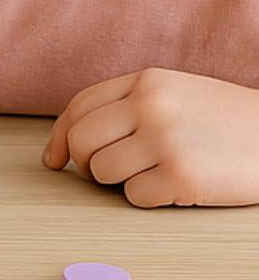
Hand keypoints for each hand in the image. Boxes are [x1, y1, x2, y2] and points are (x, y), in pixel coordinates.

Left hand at [42, 67, 258, 206]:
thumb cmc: (226, 122)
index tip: (53, 160)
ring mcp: (165, 139)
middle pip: (81, 140)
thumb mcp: (176, 95)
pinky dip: (147, 198)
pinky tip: (173, 188)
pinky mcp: (182, 176)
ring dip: (118, 182)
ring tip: (149, 176)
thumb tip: (73, 140)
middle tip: (103, 174)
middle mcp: (150, 105)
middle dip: (84, 163)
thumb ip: (129, 106)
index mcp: (145, 81)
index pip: (80, 107)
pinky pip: (134, 196)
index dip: (59, 136)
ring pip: (102, 170)